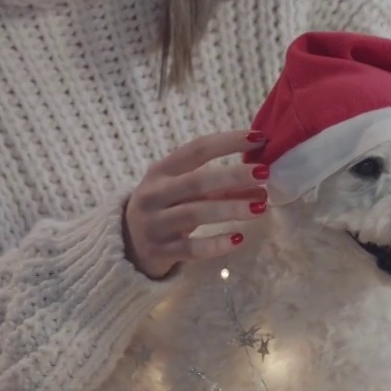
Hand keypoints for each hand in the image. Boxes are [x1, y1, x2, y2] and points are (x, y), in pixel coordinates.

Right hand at [123, 130, 270, 279]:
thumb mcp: (183, 191)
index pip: (196, 150)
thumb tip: (260, 179)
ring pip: (195, 213)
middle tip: (264, 173)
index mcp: (161, 171)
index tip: (259, 138)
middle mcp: (154, 194)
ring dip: (231, 208)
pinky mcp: (160, 251)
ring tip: (261, 207)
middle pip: (197, 181)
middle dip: (233, 175)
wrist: (126, 246)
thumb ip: (218, 185)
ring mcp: (155, 224)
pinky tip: (238, 239)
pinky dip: (215, 244)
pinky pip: (191, 249)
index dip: (228, 142)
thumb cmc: (165, 209)